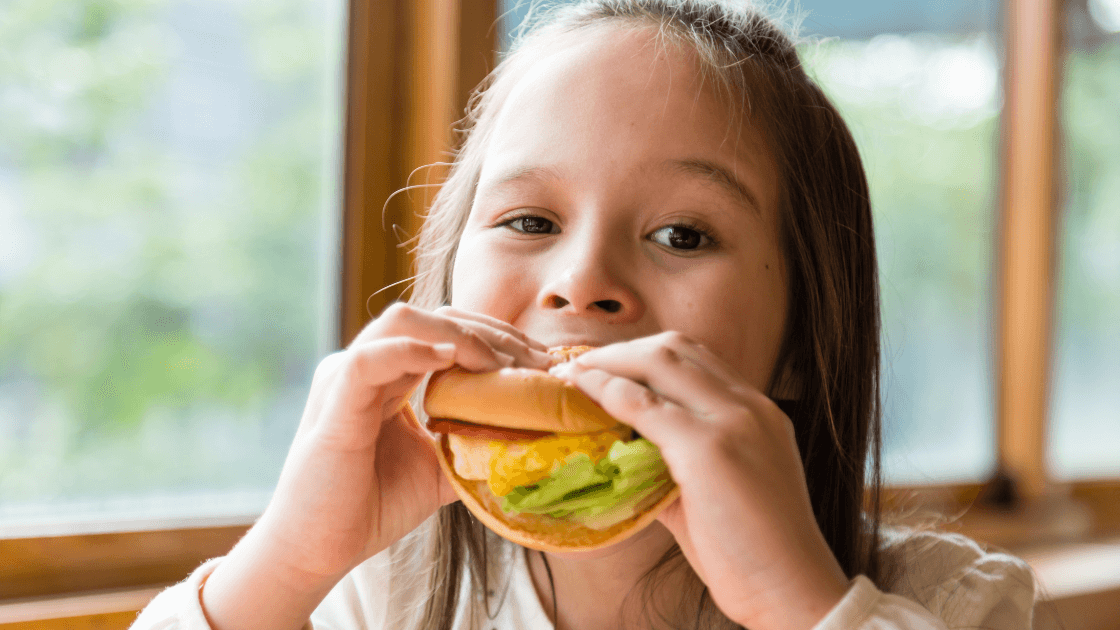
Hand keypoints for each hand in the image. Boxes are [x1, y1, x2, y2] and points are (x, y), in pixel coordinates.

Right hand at [202, 304, 551, 629]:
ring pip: (402, 321)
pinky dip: (410, 351)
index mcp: (389, 373)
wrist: (318, 549)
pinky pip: (369, 359)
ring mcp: (345, 378)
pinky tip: (448, 359)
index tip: (543, 362)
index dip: (497, 337)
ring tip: (500, 364)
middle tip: (536, 362)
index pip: (446, 330)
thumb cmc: (371, 506)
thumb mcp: (440, 469)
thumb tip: (532, 438)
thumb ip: (474, 444)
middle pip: (433, 316)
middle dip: (490, 332)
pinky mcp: (334, 404)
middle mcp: (366, 364)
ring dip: (460, 335)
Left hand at [549, 332, 848, 629]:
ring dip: (610, 363)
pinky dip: (608, 392)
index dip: (644, 355)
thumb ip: (673, 464)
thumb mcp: (715, 491)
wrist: (791, 589)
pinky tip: (583, 393)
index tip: (605, 368)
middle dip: (622, 350)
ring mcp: (731, 421)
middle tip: (581, 367)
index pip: (695, 359)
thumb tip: (623, 457)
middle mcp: (748, 405)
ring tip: (574, 375)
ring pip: (659, 361)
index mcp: (757, 412)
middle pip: (675, 348)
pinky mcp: (708, 448)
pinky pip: (645, 405)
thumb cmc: (752, 553)